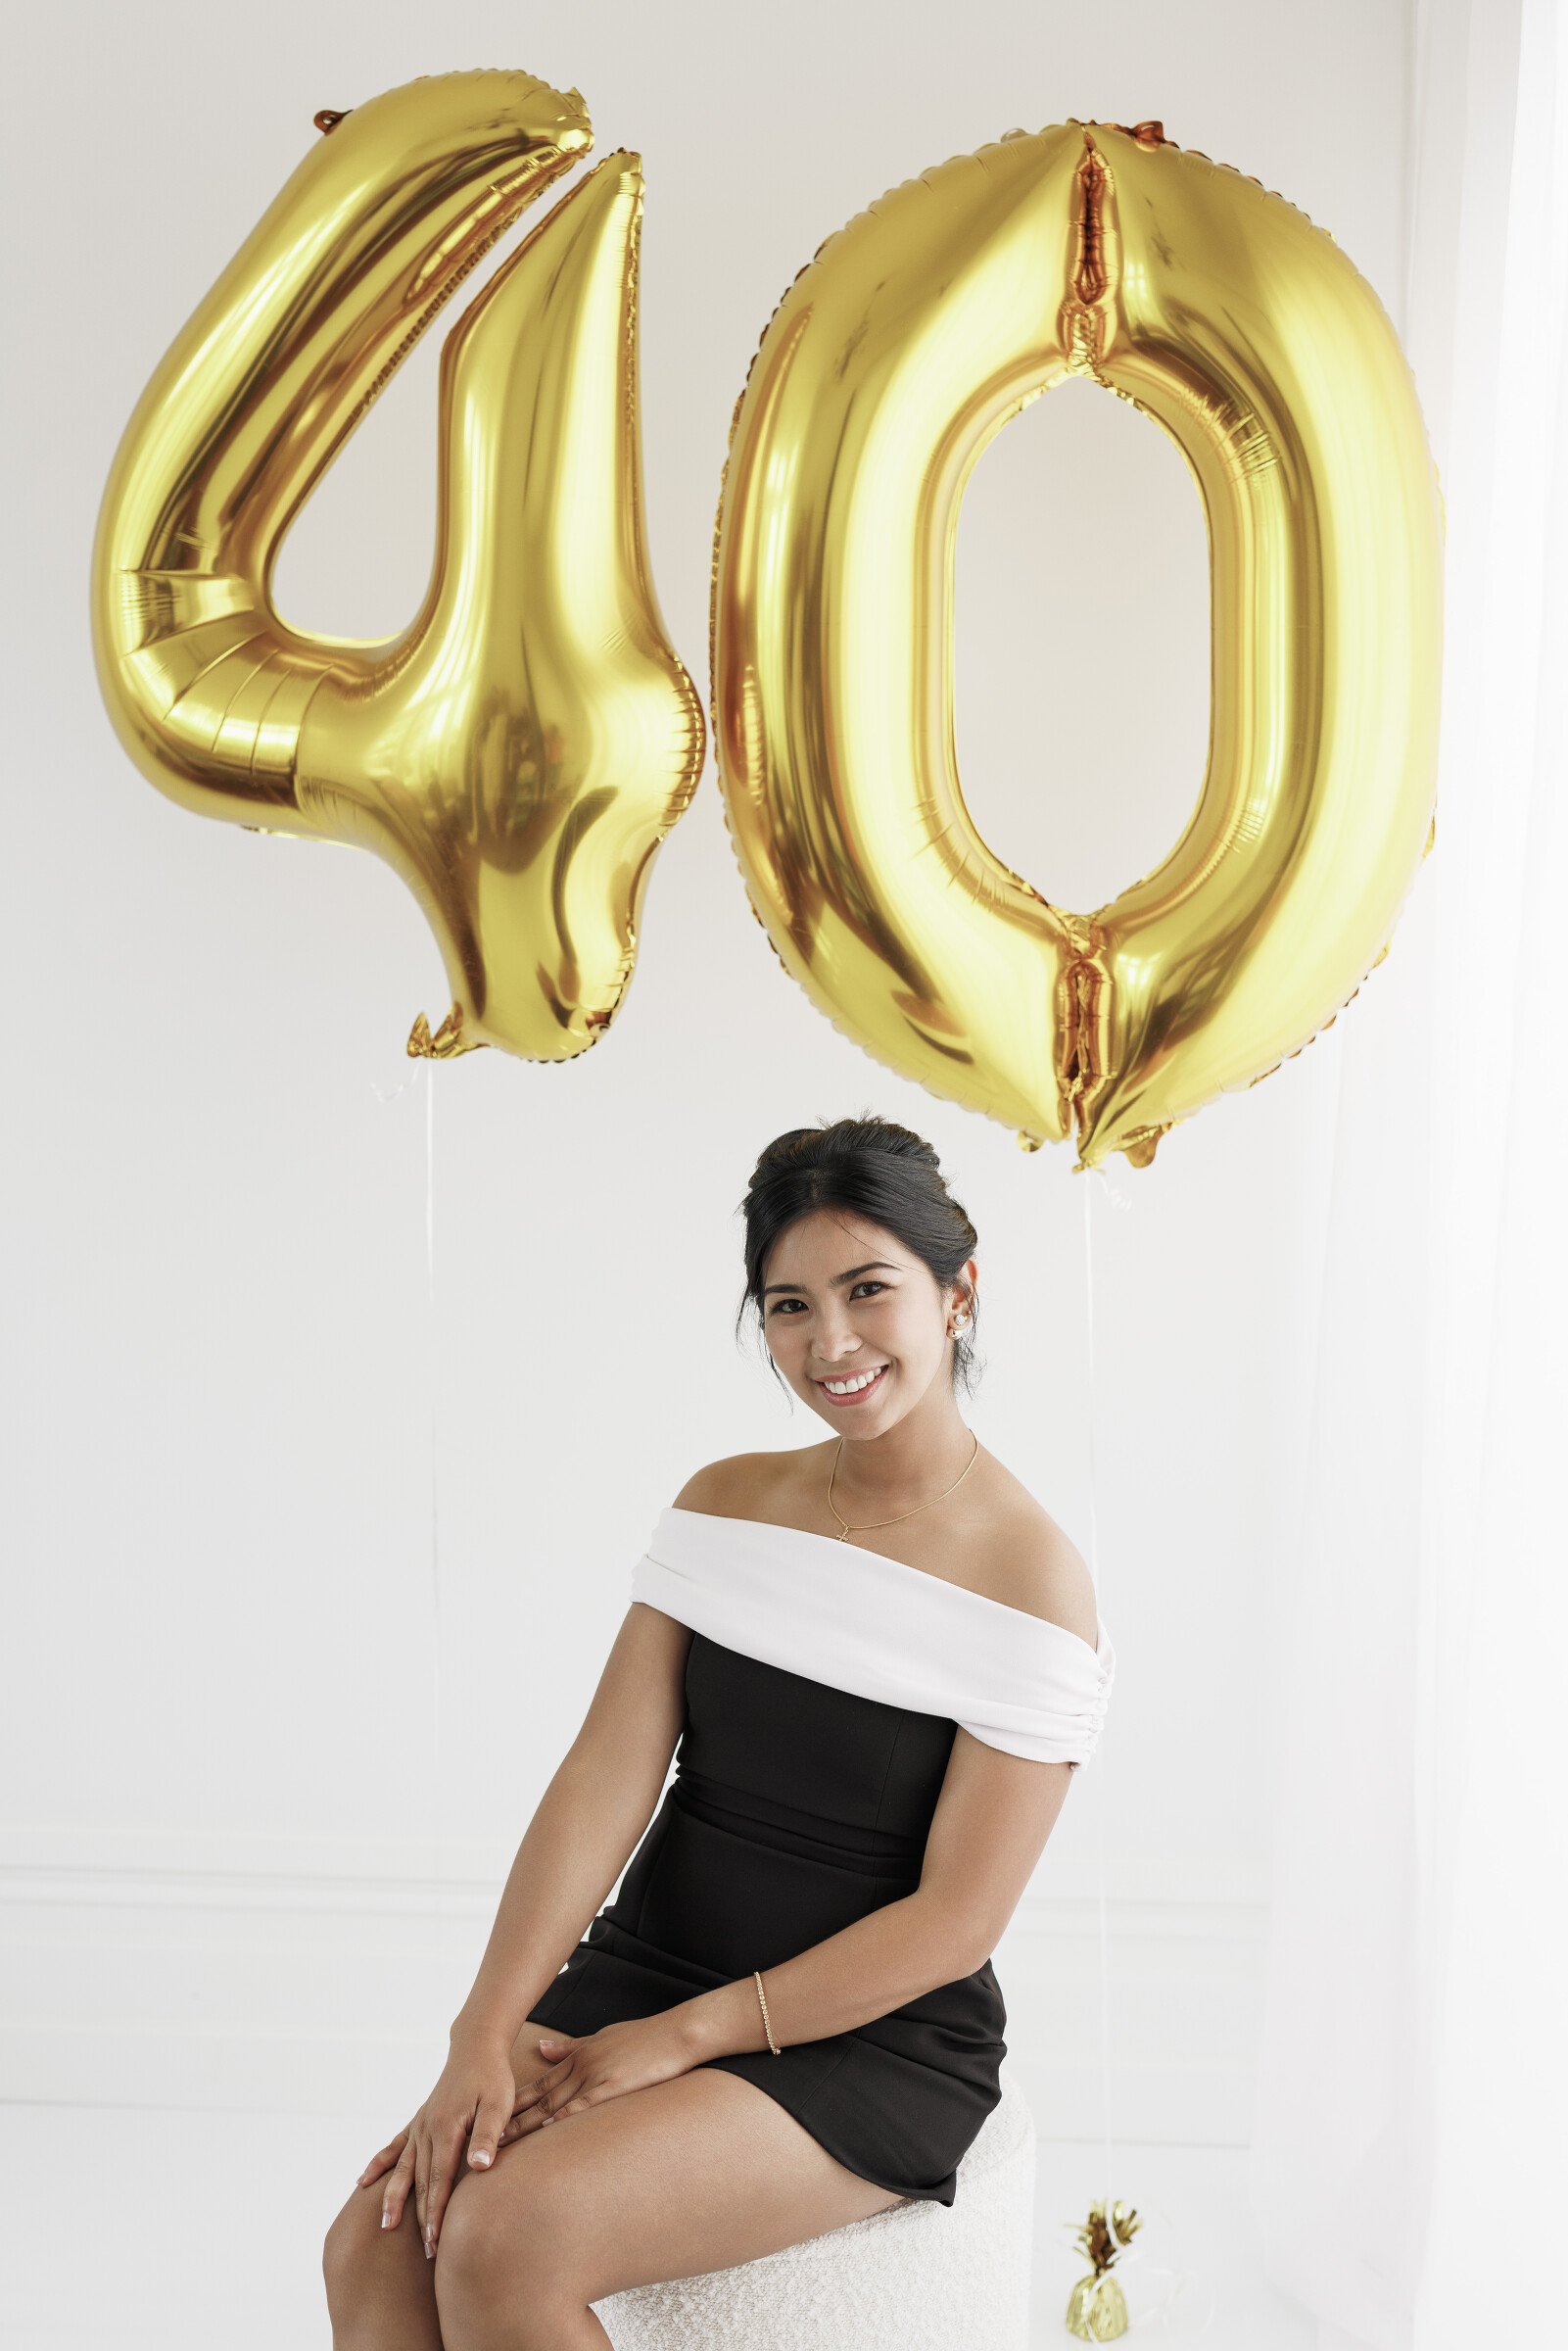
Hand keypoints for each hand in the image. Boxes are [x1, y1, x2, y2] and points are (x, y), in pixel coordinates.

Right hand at [356, 2029, 557, 2258]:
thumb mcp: (499, 2103)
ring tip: (385, 2225)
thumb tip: (479, 2168)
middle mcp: (427, 2130)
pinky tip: (362, 2181)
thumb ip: (487, 2135)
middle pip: (421, 2182)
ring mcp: (419, 2125)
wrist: (477, 2045)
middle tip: (427, 2252)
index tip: (436, 2242)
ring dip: (396, 2198)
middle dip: (422, 2218)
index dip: (437, 2214)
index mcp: (446, 2129)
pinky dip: (379, 2164)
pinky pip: (394, 2146)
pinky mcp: (418, 2120)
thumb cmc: (493, 2076)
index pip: (440, 2182)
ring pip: (404, 2169)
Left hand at [497, 2008, 702, 2136]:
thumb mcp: (601, 2037)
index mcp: (577, 2058)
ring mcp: (597, 2076)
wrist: (676, 2032)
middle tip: (484, 2138)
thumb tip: (542, 2048)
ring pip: (555, 2104)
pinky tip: (547, 2131)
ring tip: (503, 2142)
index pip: (538, 2085)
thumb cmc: (643, 2038)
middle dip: (511, 2119)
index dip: (512, 2103)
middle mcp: (581, 2067)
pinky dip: (564, 2118)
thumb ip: (570, 2046)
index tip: (489, 2118)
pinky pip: (584, 2105)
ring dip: (527, 2125)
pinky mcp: (615, 2086)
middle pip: (539, 2098)